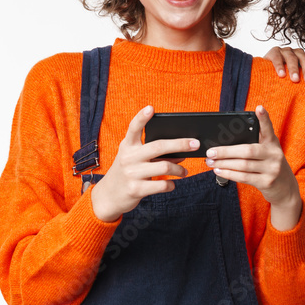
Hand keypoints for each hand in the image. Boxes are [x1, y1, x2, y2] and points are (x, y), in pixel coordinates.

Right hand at [90, 106, 196, 221]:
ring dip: (179, 169)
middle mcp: (128, 158)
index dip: (141, 117)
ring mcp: (131, 174)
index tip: (151, 108)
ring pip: (165, 167)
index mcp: (127, 146)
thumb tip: (181, 154)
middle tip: (195, 144)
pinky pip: (162, 185)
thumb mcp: (134, 159)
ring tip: (184, 172)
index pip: (133, 128)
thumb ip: (154, 154)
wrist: (109, 196)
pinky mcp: (136, 189)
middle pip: (159, 146)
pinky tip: (172, 184)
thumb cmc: (127, 173)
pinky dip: (171, 185)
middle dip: (180, 144)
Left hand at [204, 105, 301, 230]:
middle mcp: (274, 154)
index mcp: (273, 143)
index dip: (264, 118)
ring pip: (243, 165)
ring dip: (223, 163)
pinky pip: (244, 177)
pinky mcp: (267, 182)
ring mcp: (272, 169)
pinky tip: (219, 171)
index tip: (259, 108)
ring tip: (210, 162)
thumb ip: (255, 144)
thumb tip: (227, 142)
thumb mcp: (268, 152)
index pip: (268, 129)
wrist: (285, 189)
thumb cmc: (270, 166)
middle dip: (226, 151)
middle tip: (211, 151)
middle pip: (247, 150)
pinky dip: (229, 174)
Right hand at [263, 46, 304, 89]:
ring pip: (293, 58)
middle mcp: (299, 54)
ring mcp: (287, 51)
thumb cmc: (286, 83)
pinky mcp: (274, 52)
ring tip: (295, 80)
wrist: (266, 77)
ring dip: (294, 69)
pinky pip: (277, 57)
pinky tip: (281, 75)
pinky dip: (279, 65)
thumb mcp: (300, 85)